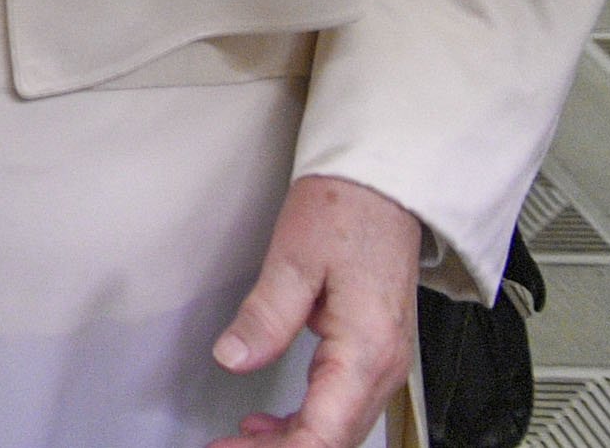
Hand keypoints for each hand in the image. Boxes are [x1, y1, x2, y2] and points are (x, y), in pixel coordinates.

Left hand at [209, 174, 417, 446]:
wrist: (384, 187)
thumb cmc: (347, 213)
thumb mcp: (293, 259)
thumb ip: (265, 316)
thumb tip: (233, 358)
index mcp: (367, 350)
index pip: (322, 434)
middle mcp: (384, 366)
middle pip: (332, 439)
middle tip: (224, 447)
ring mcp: (385, 362)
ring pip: (339, 428)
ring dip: (291, 442)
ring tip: (240, 441)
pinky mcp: (375, 352)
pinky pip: (342, 405)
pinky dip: (305, 423)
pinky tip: (269, 424)